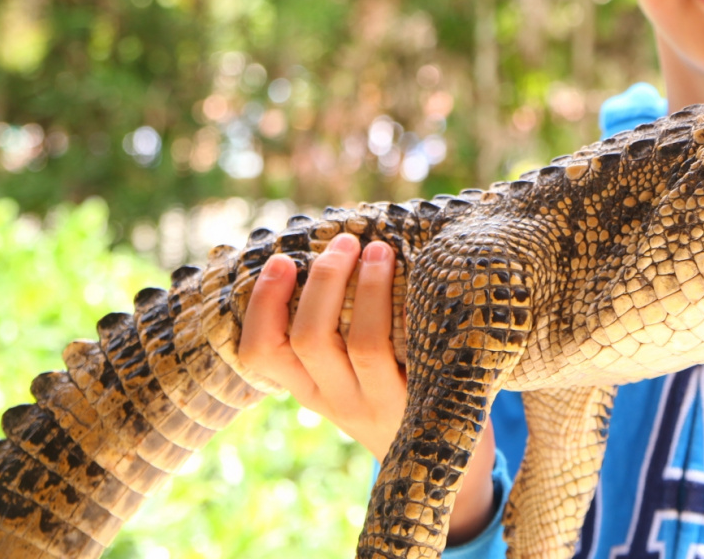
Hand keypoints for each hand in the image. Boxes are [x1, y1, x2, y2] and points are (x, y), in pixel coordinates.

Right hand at [238, 232, 499, 543]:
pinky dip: (412, 312)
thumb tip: (327, 254)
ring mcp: (383, 405)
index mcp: (310, 391)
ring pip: (363, 344)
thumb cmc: (392, 398)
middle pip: (310, 340)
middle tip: (345, 242)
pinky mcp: (426, 402)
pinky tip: (422, 281)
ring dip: (368, 289)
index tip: (281, 260)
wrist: (443, 461)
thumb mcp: (349, 379)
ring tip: (380, 250)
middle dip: (323, 281)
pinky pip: (415, 354)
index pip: (260, 354)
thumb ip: (333, 336)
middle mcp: (339, 400)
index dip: (263, 304)